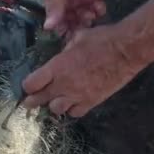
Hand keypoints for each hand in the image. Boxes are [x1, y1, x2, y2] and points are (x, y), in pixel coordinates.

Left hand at [21, 25, 145, 117]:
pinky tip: (73, 102)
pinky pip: (75, 113)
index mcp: (57, 67)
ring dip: (53, 104)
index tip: (28, 85)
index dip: (27, 86)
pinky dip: (71, 109)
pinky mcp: (92, 102)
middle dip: (32, 101)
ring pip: (55, 110)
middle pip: (39, 100)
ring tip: (55, 99)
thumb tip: (60, 56)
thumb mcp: (76, 39)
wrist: (126, 51)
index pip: (31, 84)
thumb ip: (64, 52)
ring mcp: (78, 96)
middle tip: (30, 101)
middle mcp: (64, 85)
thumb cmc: (101, 39)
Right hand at [43, 0, 111, 38]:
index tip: (69, 31)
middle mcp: (67, 2)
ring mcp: (82, 0)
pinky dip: (99, 11)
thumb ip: (55, 5)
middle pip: (71, 23)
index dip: (62, 29)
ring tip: (91, 12)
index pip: (56, 21)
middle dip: (77, 25)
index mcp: (55, 0)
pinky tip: (99, 5)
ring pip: (84, 18)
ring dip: (88, 19)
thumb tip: (48, 26)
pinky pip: (96, 10)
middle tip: (83, 21)